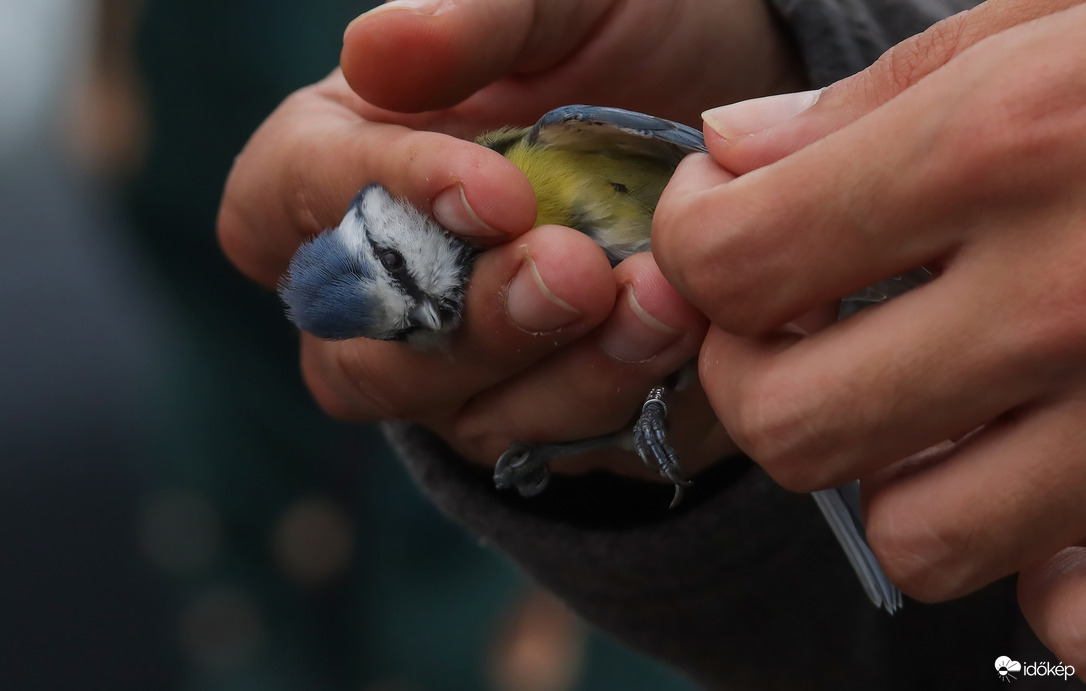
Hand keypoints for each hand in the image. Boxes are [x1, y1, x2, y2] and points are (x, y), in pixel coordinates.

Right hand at [218, 0, 804, 481]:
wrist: (732, 131)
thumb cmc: (626, 43)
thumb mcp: (562, 7)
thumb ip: (473, 20)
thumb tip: (373, 51)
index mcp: (343, 158)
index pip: (292, 196)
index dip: (377, 199)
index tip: (501, 193)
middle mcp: (379, 278)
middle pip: (355, 351)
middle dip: (470, 321)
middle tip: (576, 272)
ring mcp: (450, 361)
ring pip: (451, 411)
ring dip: (554, 372)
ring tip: (660, 307)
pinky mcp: (532, 408)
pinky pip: (546, 437)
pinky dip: (610, 396)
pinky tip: (675, 338)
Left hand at [654, 0, 1085, 668]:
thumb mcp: (1058, 16)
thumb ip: (879, 100)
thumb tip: (732, 156)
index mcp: (1011, 146)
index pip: (733, 261)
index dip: (695, 244)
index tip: (721, 217)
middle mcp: (1072, 300)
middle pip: (790, 424)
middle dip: (758, 374)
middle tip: (794, 316)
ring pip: (913, 535)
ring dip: (887, 472)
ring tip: (926, 392)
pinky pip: (1066, 606)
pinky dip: (1026, 556)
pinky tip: (1039, 466)